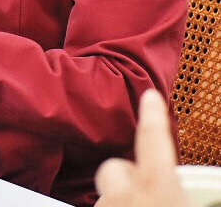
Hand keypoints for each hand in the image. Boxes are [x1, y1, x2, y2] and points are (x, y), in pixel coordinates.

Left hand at [94, 89, 191, 206]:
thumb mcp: (186, 202)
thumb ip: (180, 189)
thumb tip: (179, 179)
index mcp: (157, 187)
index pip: (153, 140)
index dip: (152, 115)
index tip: (150, 96)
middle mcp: (123, 194)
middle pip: (115, 167)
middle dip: (127, 173)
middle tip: (146, 190)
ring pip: (106, 191)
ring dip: (120, 197)